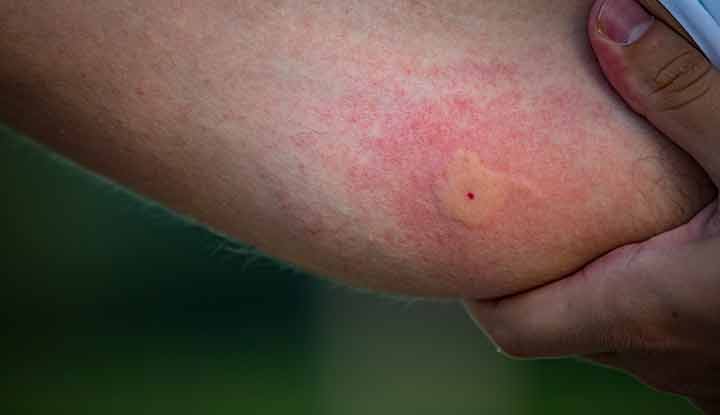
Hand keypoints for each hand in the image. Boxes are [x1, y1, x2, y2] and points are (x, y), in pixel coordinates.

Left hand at [465, 0, 719, 410]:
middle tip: (539, 216)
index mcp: (648, 307)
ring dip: (602, 284)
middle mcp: (664, 355)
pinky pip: (670, 340)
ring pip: (618, 334)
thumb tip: (610, 24)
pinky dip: (654, 299)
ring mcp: (706, 374)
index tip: (474, 247)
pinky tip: (683, 251)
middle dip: (543, 276)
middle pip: (562, 325)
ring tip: (606, 226)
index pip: (515, 326)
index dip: (483, 290)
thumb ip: (686, 92)